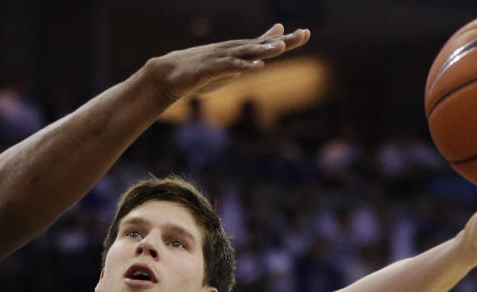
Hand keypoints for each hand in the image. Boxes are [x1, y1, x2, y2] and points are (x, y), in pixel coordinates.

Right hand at [143, 24, 310, 100]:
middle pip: (262, 45)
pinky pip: (230, 67)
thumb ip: (249, 52)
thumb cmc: (202, 69)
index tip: (306, 33)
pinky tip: (257, 67)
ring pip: (247, 52)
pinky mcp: (211, 69)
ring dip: (264, 50)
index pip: (266, 43)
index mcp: (239, 52)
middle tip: (304, 34)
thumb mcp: (230, 62)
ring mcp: (221, 58)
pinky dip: (244, 67)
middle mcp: (233, 51)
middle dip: (283, 41)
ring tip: (282, 47)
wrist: (170, 74)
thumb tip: (260, 45)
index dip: (288, 39)